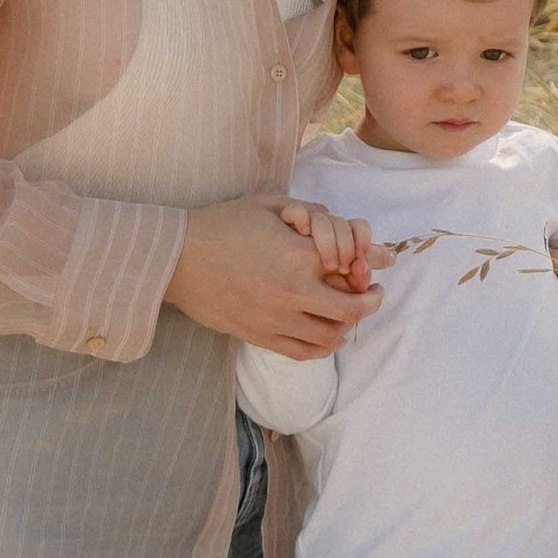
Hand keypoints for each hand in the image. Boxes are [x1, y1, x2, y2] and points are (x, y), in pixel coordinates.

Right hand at [173, 197, 379, 360]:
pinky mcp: (260, 336)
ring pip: (330, 336)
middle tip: (374, 294)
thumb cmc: (222, 225)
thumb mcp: (268, 205)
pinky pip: (302, 352)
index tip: (378, 265)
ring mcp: (277, 318)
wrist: (178, 259)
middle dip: (371, 302)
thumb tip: (333, 221)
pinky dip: (321, 347)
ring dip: (347, 326)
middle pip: (351, 309)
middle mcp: (293, 291)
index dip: (373, 265)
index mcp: (298, 254)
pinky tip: (326, 335)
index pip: (353, 266)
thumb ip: (306, 212)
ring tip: (350, 316)